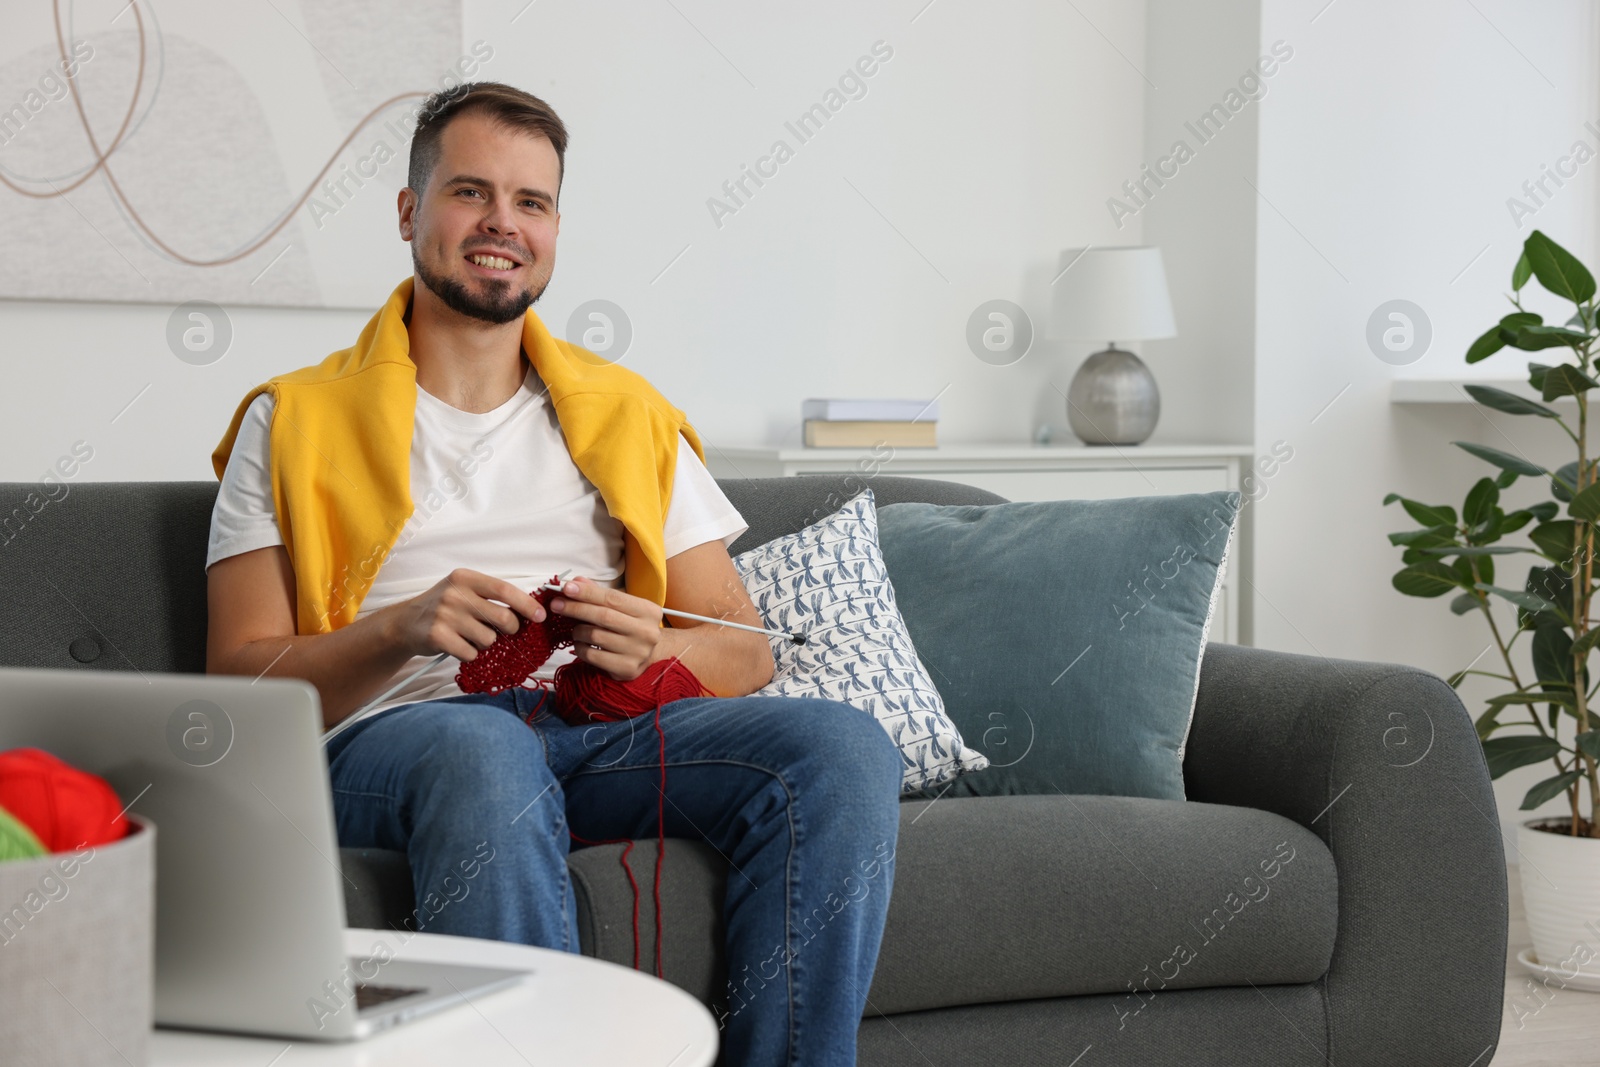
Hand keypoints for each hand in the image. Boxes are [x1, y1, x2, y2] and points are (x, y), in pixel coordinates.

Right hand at [386, 568, 546, 661]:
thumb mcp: (464, 590)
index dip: (526, 604)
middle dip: (510, 629)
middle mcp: (455, 594)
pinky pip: (471, 653)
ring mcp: (445, 616)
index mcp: (465, 578)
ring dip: (485, 643)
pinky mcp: (438, 637)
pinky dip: (469, 653)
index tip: (540, 616)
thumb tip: (529, 609)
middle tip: (501, 630)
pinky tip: (457, 644)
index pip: (504, 590)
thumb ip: (491, 596)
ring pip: (489, 639)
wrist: (405, 623)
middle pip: (503, 618)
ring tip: (469, 635)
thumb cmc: (444, 606)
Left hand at [549, 576, 663, 680]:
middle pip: (603, 616)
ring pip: (595, 636)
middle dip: (576, 608)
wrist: (650, 656)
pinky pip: (592, 655)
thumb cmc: (632, 627)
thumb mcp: (623, 608)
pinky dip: (580, 648)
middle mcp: (647, 632)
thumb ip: (600, 594)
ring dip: (578, 631)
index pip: (613, 598)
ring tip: (576, 630)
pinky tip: (581, 644)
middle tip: (556, 604)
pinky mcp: (626, 668)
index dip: (588, 593)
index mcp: (648, 611)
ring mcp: (638, 652)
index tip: (566, 588)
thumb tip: (576, 582)